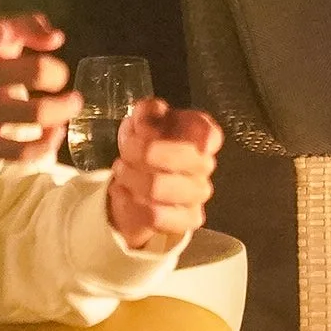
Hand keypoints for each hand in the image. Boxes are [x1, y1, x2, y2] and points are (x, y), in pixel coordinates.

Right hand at [0, 14, 81, 163]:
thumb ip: (24, 27)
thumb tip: (56, 38)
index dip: (10, 32)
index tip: (29, 38)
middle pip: (33, 73)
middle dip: (57, 73)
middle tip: (61, 77)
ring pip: (35, 114)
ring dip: (63, 108)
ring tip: (72, 103)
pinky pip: (23, 151)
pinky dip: (49, 142)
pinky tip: (56, 131)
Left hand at [107, 99, 222, 249]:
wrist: (139, 183)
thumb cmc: (146, 145)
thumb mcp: (142, 121)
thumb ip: (147, 111)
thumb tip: (152, 111)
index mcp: (199, 134)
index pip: (210, 134)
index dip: (203, 136)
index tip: (193, 140)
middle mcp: (204, 164)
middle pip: (179, 158)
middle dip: (143, 152)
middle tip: (126, 150)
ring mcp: (198, 193)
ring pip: (159, 188)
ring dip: (131, 177)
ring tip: (120, 170)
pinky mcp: (188, 219)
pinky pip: (155, 216)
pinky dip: (129, 202)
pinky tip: (121, 191)